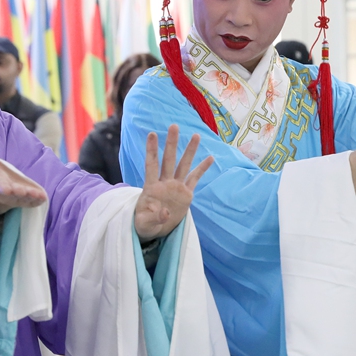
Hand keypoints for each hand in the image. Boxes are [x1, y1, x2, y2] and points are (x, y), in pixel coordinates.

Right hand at [0, 143, 48, 218]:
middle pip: (11, 195)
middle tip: (21, 191)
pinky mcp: (27, 199)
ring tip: (35, 194)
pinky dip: (37, 200)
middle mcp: (5, 192)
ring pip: (23, 199)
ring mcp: (17, 198)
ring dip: (29, 197)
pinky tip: (43, 197)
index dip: (1, 187)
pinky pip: (32, 201)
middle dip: (16, 193)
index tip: (6, 188)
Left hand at [134, 125, 213, 241]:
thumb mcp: (145, 224)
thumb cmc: (145, 225)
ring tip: (196, 135)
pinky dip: (202, 169)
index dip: (152, 150)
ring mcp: (176, 187)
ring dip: (189, 151)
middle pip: (169, 160)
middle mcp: (164, 183)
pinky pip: (195, 179)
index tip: (152, 134)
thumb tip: (165, 213)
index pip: (151, 165)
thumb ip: (154, 218)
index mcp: (151, 187)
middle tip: (174, 126)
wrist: (155, 230)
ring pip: (184, 165)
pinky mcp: (186, 194)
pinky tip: (210, 158)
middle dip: (172, 144)